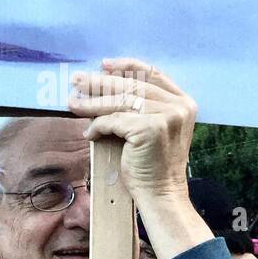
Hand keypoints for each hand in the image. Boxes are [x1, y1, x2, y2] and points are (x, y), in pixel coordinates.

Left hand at [68, 58, 210, 258]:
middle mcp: (179, 106)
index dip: (127, 66)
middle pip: (132, 85)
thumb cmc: (153, 165)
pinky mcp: (150, 128)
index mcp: (184, 102)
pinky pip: (114, 121)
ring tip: (73, 102)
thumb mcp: (154, 128)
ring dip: (92, 102)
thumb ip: (141, 107)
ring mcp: (166, 116)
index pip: (153, 74)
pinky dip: (98, 126)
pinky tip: (88, 133)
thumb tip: (104, 86)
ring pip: (120, 102)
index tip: (104, 64)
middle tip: (78, 80)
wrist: (161, 194)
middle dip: (101, 82)